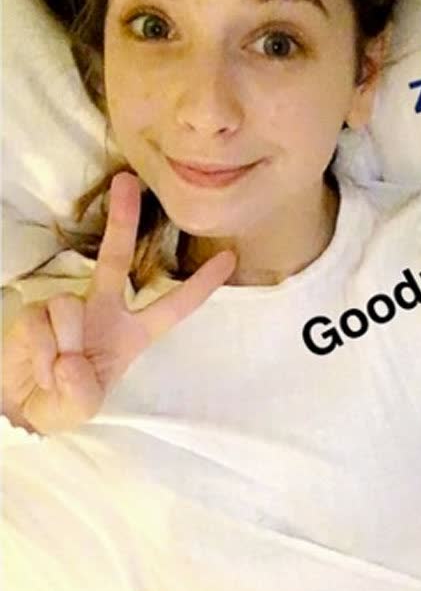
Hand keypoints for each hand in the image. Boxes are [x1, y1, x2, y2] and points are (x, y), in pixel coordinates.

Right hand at [1, 172, 235, 433]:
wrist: (20, 407)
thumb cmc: (62, 404)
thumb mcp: (83, 408)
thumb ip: (82, 390)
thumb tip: (69, 357)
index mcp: (131, 335)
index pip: (173, 307)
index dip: (200, 285)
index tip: (230, 258)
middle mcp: (103, 312)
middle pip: (116, 260)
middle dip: (122, 219)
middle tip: (128, 182)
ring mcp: (67, 308)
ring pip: (69, 308)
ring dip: (62, 347)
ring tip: (54, 372)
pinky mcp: (34, 310)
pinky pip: (42, 321)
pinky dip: (40, 351)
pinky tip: (38, 365)